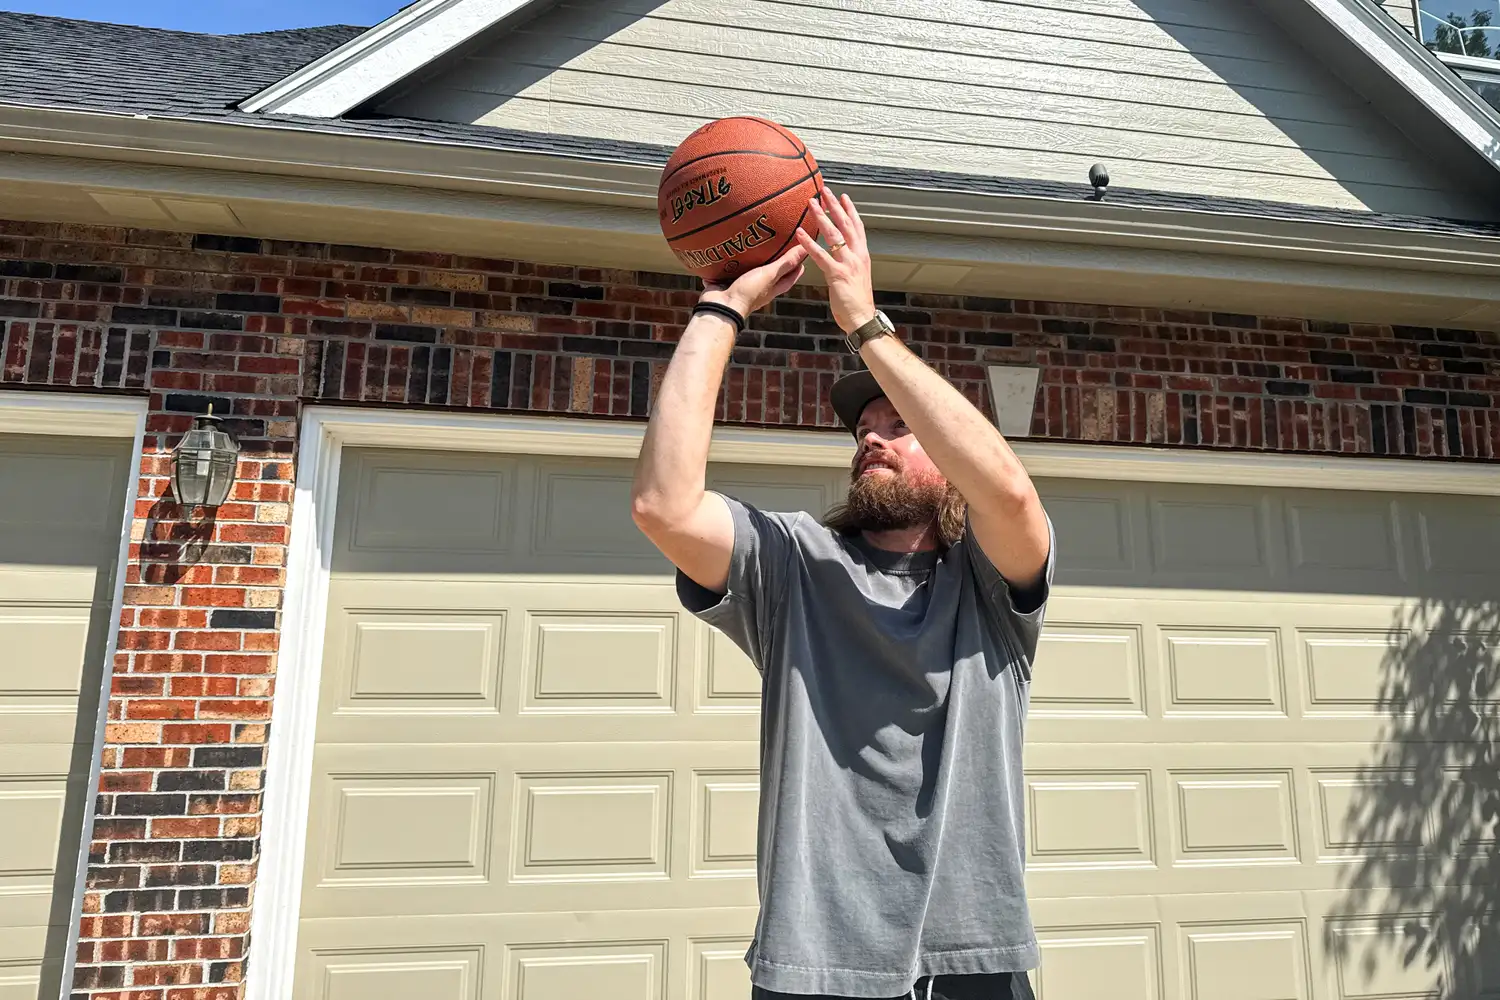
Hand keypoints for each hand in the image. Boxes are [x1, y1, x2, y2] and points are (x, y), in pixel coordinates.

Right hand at [700, 245, 807, 317]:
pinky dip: (730, 262)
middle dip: (775, 261)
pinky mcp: (727, 283)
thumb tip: (804, 249)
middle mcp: (759, 289)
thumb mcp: (769, 275)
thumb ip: (785, 263)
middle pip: (771, 275)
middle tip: (779, 245)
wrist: (721, 306)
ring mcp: (742, 287)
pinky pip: (730, 270)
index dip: (797, 267)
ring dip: (751, 260)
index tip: (802, 253)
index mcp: (772, 289)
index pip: (790, 278)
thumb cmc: (748, 293)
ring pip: (749, 272)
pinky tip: (728, 250)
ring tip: (753, 244)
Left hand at [795, 189, 876, 333]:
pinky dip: (809, 243)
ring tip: (810, 204)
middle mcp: (857, 256)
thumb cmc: (858, 302)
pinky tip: (800, 233)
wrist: (863, 318)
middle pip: (846, 224)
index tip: (844, 197)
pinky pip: (821, 255)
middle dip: (835, 206)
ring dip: (821, 217)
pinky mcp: (837, 274)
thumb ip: (851, 264)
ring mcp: (847, 264)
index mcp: (863, 255)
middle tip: (825, 191)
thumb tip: (843, 256)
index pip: (858, 227)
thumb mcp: (858, 277)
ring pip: (834, 235)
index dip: (850, 211)